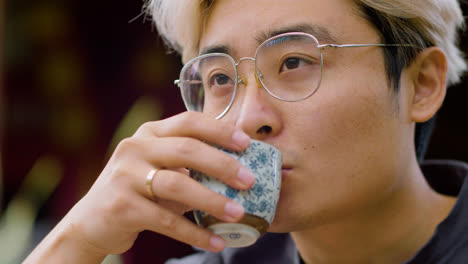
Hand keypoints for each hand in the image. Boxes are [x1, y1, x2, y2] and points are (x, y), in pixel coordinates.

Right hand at [25, 112, 253, 261]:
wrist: (93, 221)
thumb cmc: (138, 191)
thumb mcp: (160, 169)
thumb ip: (189, 165)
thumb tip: (239, 171)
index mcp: (149, 133)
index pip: (188, 122)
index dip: (220, 130)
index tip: (247, 143)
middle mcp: (135, 148)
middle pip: (186, 150)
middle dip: (223, 165)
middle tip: (249, 181)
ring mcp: (125, 176)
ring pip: (177, 184)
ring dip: (213, 201)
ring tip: (238, 214)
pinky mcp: (122, 206)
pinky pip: (166, 220)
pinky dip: (194, 233)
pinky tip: (216, 242)